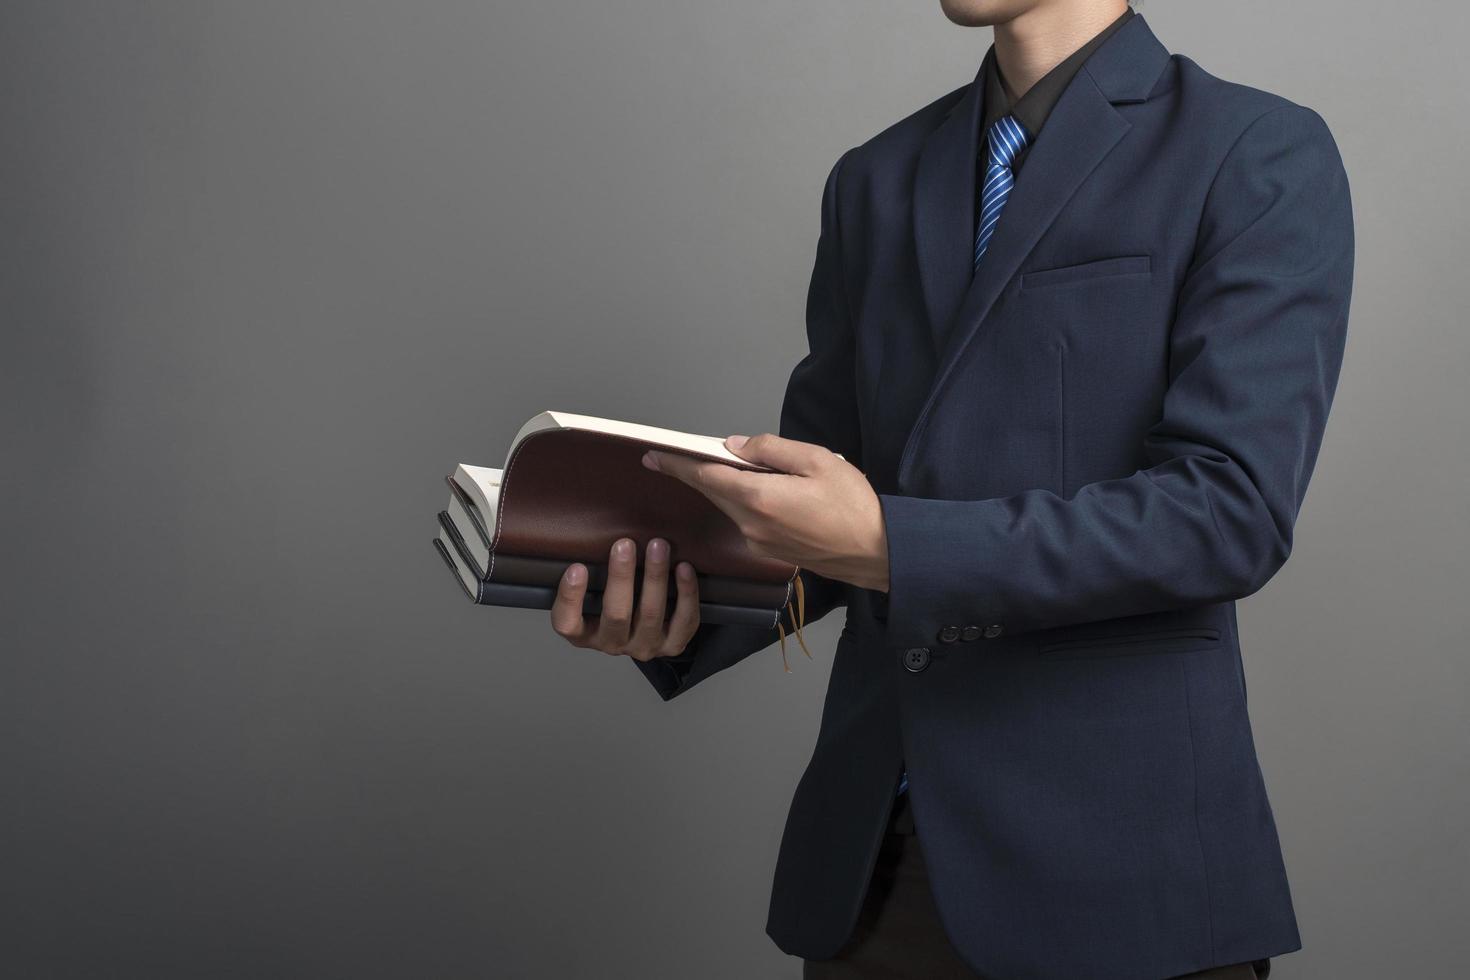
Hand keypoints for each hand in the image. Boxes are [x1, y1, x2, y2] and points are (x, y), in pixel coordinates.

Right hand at [550, 536, 701, 660]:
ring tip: (658, 546)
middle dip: (621, 577)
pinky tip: (684, 568)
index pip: (567, 623)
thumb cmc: (615, 598)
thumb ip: (591, 573)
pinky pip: (684, 620)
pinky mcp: (673, 645)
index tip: (577, 567)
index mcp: (584, 634)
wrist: (648, 627)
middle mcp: (612, 644)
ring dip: (655, 578)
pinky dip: (686, 593)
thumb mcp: (594, 591)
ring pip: (651, 615)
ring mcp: (644, 647)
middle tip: (624, 544)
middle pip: (616, 615)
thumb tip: (591, 529)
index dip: (571, 598)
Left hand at [641, 433, 889, 592]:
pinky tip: (765, 492)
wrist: (878, 552)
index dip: (677, 465)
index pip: (706, 477)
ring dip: (729, 487)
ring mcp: (759, 543)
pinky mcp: (770, 552)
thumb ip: (770, 450)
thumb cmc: (852, 504)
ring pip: (732, 507)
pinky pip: (747, 520)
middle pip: (715, 493)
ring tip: (742, 469)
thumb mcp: (817, 460)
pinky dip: (746, 502)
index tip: (652, 456)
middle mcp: (751, 525)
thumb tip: (734, 447)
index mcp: (759, 498)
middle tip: (684, 455)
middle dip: (699, 472)